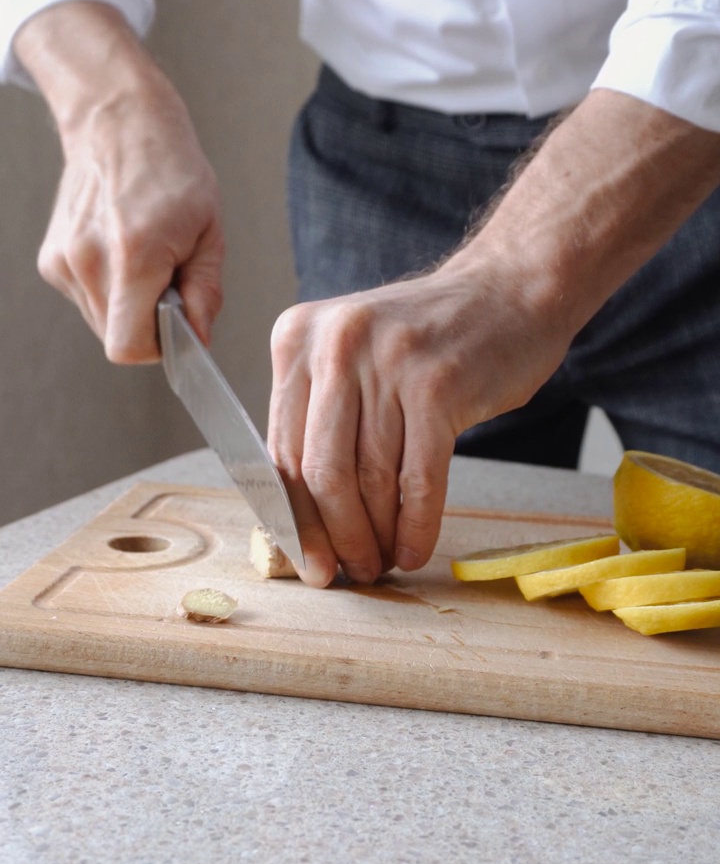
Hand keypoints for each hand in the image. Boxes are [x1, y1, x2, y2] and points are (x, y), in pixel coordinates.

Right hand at [15, 0, 223, 361]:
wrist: (119, 123)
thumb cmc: (170, 169)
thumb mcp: (209, 230)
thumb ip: (205, 291)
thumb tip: (198, 336)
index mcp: (133, 254)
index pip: (129, 345)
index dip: (159, 346)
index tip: (177, 322)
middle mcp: (88, 260)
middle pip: (116, 338)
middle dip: (147, 323)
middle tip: (167, 279)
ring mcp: (63, 261)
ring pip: (101, 322)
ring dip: (128, 306)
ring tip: (145, 259)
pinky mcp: (51, 260)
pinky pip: (87, 300)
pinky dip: (109, 290)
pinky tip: (121, 251)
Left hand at [269, 90, 719, 587]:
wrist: (511, 290)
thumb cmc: (430, 337)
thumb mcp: (353, 355)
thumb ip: (321, 418)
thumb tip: (302, 519)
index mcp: (297, 338)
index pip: (280, 448)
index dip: (292, 517)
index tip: (304, 560)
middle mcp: (335, 344)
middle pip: (319, 471)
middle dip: (332, 537)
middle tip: (347, 573)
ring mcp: (388, 361)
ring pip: (369, 479)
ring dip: (375, 537)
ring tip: (382, 565)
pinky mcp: (439, 384)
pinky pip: (418, 479)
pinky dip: (415, 526)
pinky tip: (414, 550)